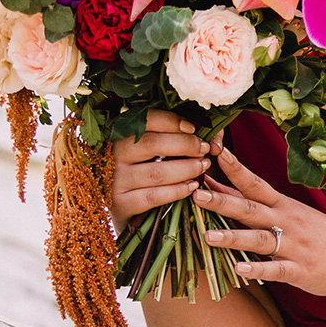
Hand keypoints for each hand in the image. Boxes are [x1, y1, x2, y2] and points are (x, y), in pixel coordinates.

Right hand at [109, 110, 212, 231]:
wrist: (123, 206)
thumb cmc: (147, 170)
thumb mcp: (159, 150)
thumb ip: (183, 137)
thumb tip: (212, 135)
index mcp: (121, 135)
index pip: (144, 120)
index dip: (171, 121)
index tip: (193, 128)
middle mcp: (113, 156)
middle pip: (150, 144)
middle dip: (185, 145)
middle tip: (204, 149)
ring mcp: (114, 181)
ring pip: (155, 172)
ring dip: (186, 168)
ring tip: (203, 166)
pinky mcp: (120, 204)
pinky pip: (152, 196)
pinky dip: (176, 191)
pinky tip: (192, 186)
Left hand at [195, 146, 325, 294]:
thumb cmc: (320, 235)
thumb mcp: (291, 214)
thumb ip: (255, 205)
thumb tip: (216, 188)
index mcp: (284, 206)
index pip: (254, 183)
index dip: (232, 168)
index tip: (212, 151)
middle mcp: (287, 222)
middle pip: (251, 208)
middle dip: (223, 201)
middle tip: (197, 193)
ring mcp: (293, 246)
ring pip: (259, 240)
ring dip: (234, 237)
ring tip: (208, 236)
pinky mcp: (299, 270)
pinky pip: (276, 270)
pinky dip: (258, 270)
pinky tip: (240, 270)